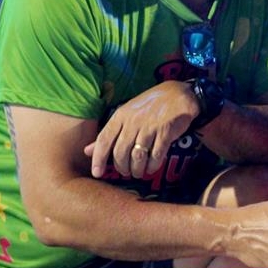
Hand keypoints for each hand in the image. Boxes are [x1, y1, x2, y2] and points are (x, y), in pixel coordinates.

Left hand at [84, 80, 198, 178]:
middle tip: (126, 173)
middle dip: (122, 167)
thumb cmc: (151, 105)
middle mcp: (133, 121)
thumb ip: (109, 133)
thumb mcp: (128, 114)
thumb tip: (87, 151)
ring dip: (137, 169)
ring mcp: (149, 127)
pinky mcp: (165, 132)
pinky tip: (152, 167)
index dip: (99, 159)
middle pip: (120, 152)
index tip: (97, 173)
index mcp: (121, 115)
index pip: (104, 140)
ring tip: (139, 172)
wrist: (180, 94)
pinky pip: (156, 155)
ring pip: (137, 156)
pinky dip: (153, 165)